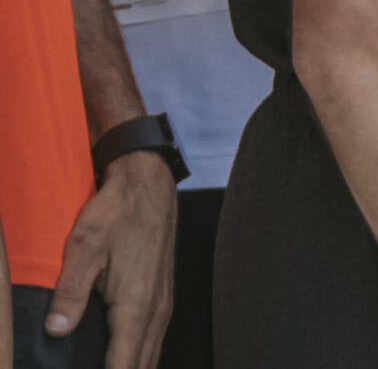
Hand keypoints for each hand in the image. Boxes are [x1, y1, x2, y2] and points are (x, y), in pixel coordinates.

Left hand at [48, 153, 174, 368]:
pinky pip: (154, 338)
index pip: (123, 363)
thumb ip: (70, 292)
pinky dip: (141, 357)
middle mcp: (156, 308)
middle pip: (142, 365)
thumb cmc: (117, 213)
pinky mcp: (163, 294)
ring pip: (151, 354)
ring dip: (134, 368)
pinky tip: (129, 359)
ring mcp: (163, 302)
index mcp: (136, 304)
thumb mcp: (84, 247)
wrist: (149, 185)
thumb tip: (56, 330)